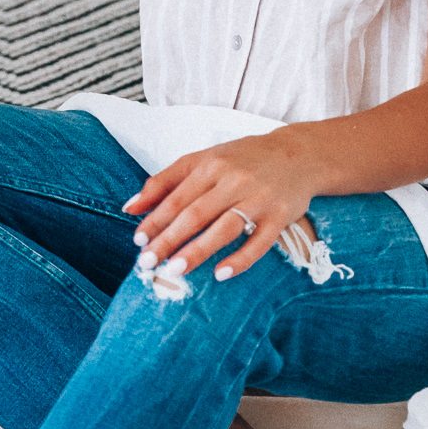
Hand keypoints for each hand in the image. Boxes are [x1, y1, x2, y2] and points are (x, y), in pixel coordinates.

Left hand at [122, 129, 320, 280]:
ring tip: (175, 269)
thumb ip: (164, 181)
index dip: (156, 219)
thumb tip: (129, 207)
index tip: (138, 240)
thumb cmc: (241, 159)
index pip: (177, 197)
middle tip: (148, 262)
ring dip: (198, 251)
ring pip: (224, 228)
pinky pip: (259, 243)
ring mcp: (258, 199)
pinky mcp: (280, 217)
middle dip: (169, 239)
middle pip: (196, 213)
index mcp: (211, 166)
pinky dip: (240, 260)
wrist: (298, 154)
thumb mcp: (202, 160)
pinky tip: (220, 274)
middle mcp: (233, 181)